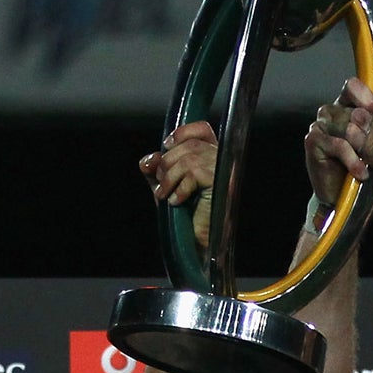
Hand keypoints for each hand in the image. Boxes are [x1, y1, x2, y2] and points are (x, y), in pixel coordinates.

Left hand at [138, 121, 216, 249]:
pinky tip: (177, 202)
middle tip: (162, 184)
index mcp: (212, 157)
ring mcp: (224, 171)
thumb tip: (148, 160)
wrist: (199, 243)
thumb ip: (156, 170)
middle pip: (189, 145)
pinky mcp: (221, 183)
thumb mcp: (167, 187)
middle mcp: (222, 161)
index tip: (167, 146)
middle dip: (167, 163)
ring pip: (189, 158)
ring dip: (169, 177)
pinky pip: (193, 173)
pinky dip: (179, 188)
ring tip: (166, 195)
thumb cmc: (187, 216)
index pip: (202, 129)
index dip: (183, 132)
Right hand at [303, 77, 372, 207]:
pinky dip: (354, 160)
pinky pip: (339, 145)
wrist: (354, 200)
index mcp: (349, 106)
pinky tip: (362, 173)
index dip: (367, 99)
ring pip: (350, 128)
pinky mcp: (313, 143)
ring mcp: (320, 126)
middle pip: (359, 113)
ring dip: (370, 150)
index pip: (352, 86)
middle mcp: (332, 112)